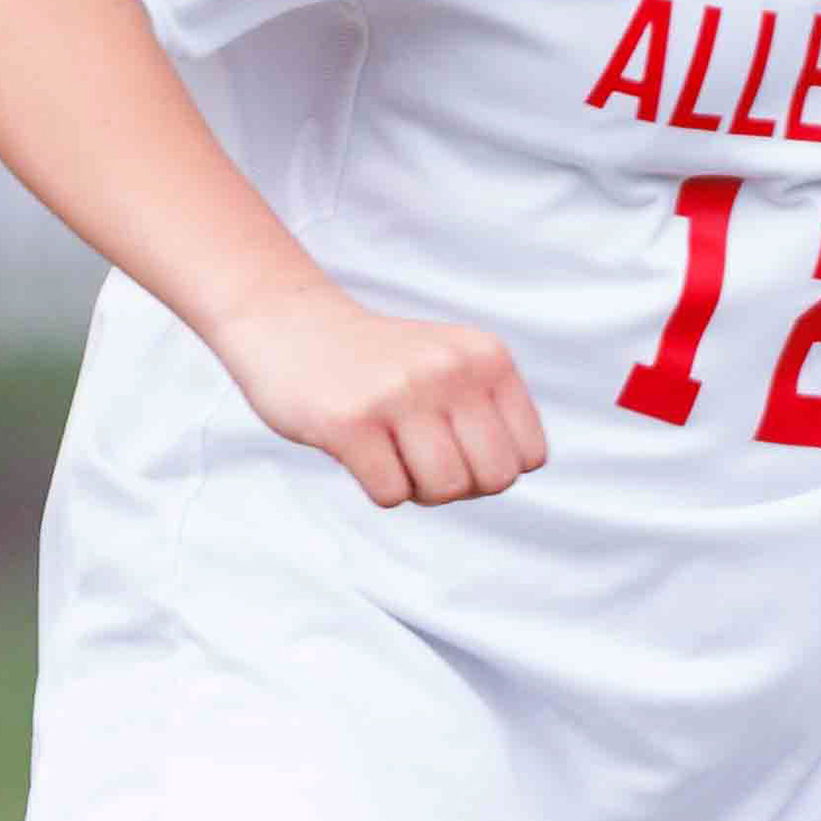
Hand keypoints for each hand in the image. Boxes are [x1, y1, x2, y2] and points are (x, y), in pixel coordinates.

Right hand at [211, 274, 546, 505]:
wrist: (292, 325)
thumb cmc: (381, 365)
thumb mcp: (453, 366)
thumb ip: (492, 413)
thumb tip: (501, 481)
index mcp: (487, 357)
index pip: (528, 456)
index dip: (491, 468)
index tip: (456, 446)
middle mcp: (450, 370)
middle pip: (493, 480)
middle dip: (459, 485)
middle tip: (422, 457)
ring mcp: (400, 394)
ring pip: (445, 490)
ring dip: (418, 490)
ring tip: (393, 454)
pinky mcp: (350, 422)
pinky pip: (391, 495)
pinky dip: (379, 488)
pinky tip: (360, 450)